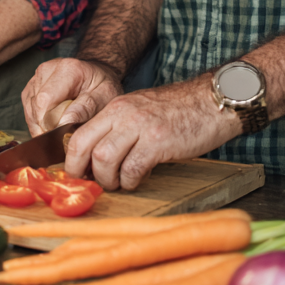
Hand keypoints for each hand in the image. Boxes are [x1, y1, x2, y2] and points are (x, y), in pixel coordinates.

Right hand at [21, 57, 123, 135]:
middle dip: (48, 128)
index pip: (45, 101)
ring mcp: (36, 79)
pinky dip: (39, 123)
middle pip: (36, 109)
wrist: (95, 74)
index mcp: (67, 69)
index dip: (50, 124)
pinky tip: (54, 124)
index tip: (63, 138)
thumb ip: (86, 109)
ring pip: (30, 113)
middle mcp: (46, 70)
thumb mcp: (105, 96)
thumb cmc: (102, 85)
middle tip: (66, 135)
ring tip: (62, 128)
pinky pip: (29, 113)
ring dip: (43, 127)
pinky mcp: (30, 89)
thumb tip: (63, 124)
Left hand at [63, 77, 243, 190]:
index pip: (78, 133)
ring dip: (108, 179)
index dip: (72, 158)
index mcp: (115, 107)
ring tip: (119, 183)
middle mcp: (122, 114)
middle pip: (82, 146)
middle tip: (91, 183)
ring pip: (104, 159)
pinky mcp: (158, 141)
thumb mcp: (140, 110)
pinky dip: (132, 181)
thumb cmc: (178, 111)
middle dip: (80, 171)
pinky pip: (132, 168)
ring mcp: (139, 127)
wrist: (212, 101)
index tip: (78, 172)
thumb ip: (119, 128)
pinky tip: (140, 179)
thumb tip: (97, 157)